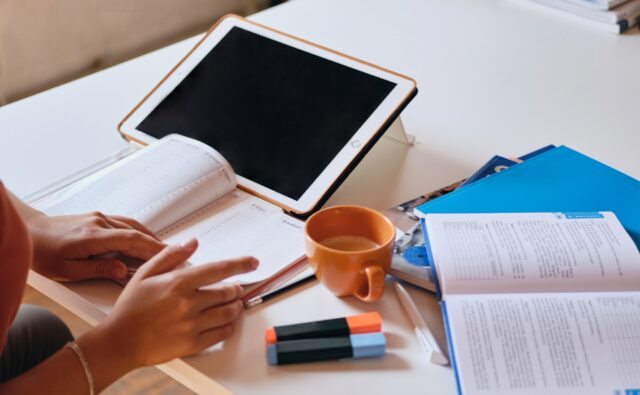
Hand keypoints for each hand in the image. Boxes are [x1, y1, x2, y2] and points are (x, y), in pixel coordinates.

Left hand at [26, 211, 164, 280]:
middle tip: (177, 255)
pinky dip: (139, 231)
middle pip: (136, 233)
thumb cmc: (43, 252)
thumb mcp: (66, 270)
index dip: (153, 249)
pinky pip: (125, 223)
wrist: (29, 232)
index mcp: (92, 236)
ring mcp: (99, 218)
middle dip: (158, 245)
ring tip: (165, 249)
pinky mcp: (97, 218)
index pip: (131, 241)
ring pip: (133, 226)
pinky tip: (146, 238)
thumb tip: (123, 269)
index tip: (170, 255)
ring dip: (150, 237)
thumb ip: (97, 269)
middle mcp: (99, 223)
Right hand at [96, 239, 257, 367]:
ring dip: (235, 307)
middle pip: (227, 292)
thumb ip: (171, 255)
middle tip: (235, 289)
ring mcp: (192, 325)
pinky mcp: (192, 343)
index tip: (252, 262)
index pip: (219, 269)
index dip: (240, 264)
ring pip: (228, 313)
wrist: (119, 341)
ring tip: (232, 304)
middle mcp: (188, 303)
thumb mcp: (146, 273)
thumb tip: (192, 242)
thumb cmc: (131, 308)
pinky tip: (225, 322)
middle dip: (235, 289)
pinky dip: (228, 326)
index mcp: (178, 283)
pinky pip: (222, 333)